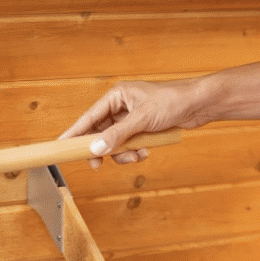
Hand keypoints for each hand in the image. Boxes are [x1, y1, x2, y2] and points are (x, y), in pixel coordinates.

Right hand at [59, 79, 208, 168]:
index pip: (89, 117)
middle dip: (104, 149)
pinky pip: (129, 145)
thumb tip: (96, 149)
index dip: (75, 132)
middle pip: (100, 133)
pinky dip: (135, 151)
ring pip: (115, 142)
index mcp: (116, 96)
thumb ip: (117, 135)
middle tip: (98, 164)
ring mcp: (131, 119)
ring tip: (136, 154)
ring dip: (123, 152)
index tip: (61, 145)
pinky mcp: (142, 129)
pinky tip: (146, 150)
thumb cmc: (172, 101)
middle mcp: (121, 106)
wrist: (199, 104)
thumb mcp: (142, 120)